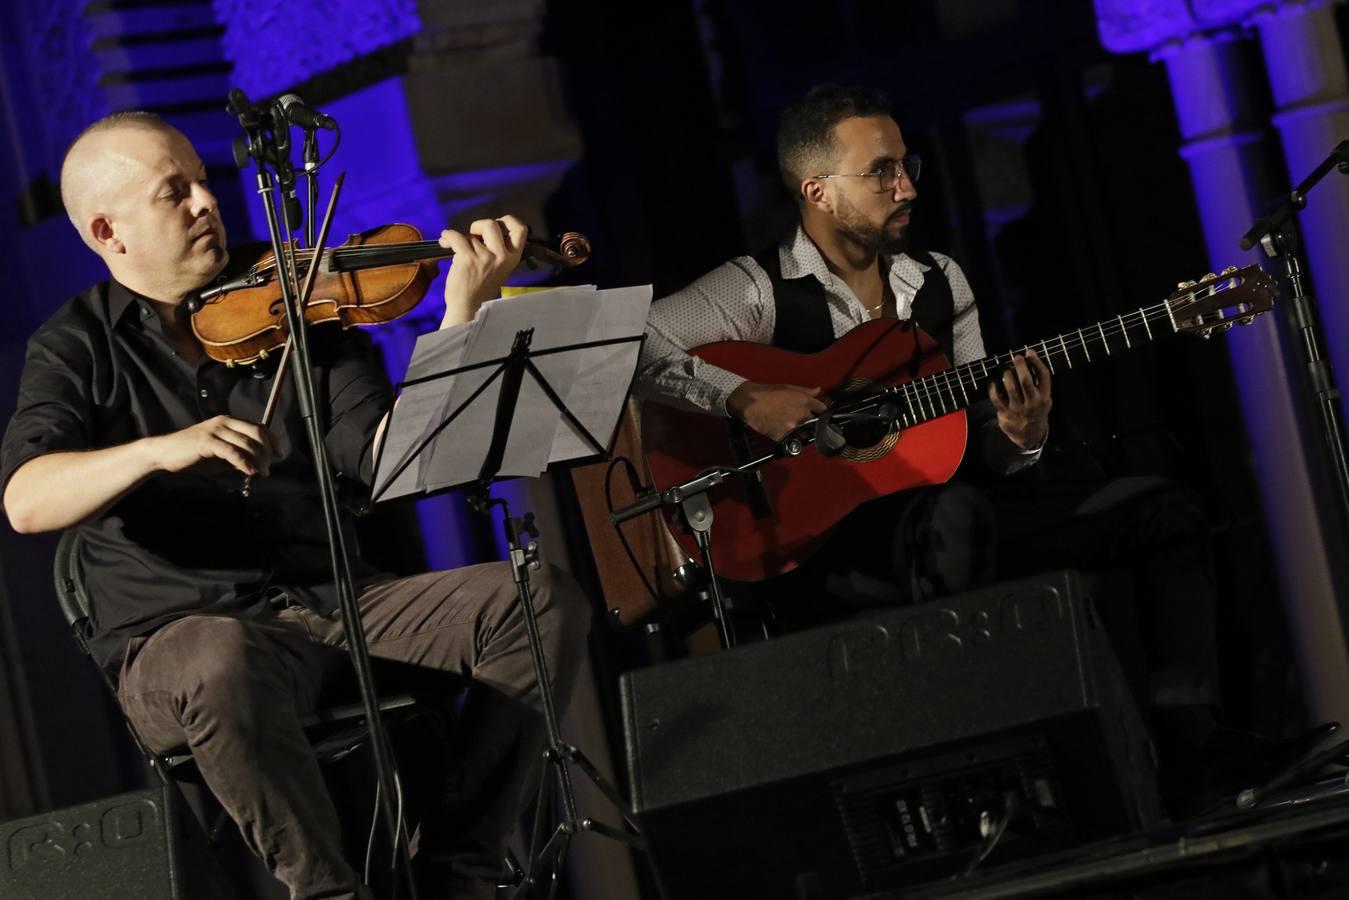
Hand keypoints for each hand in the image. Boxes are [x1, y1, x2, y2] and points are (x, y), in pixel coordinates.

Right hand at [150, 415, 275, 476]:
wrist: (164, 454)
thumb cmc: (194, 455)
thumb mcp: (221, 456)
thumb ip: (239, 457)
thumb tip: (258, 466)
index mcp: (229, 422)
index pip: (259, 427)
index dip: (273, 440)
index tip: (280, 454)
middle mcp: (225, 422)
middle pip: (256, 433)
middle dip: (267, 452)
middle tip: (268, 468)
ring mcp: (215, 430)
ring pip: (246, 443)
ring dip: (258, 460)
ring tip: (262, 473)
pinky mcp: (207, 441)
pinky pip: (232, 451)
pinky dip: (244, 462)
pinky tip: (249, 472)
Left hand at [440, 214, 528, 326]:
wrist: (469, 308)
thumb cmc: (482, 289)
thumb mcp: (500, 269)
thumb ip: (497, 251)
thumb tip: (481, 232)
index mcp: (512, 259)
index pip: (520, 230)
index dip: (508, 220)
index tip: (498, 222)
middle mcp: (501, 256)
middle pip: (492, 224)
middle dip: (478, 225)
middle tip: (473, 235)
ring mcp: (485, 257)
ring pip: (470, 236)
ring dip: (460, 240)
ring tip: (455, 249)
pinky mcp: (467, 259)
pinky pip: (456, 237)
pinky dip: (447, 236)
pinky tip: (445, 241)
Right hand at [727, 382, 826, 441]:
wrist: (749, 403)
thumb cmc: (767, 392)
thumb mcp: (788, 387)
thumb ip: (805, 391)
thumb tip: (818, 390)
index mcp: (804, 401)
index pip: (822, 409)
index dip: (822, 412)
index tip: (819, 414)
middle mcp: (802, 415)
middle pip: (815, 423)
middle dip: (812, 422)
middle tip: (806, 422)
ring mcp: (793, 427)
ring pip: (805, 434)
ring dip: (803, 432)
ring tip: (795, 429)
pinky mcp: (784, 437)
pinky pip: (792, 440)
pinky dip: (791, 438)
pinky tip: (785, 434)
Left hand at [989, 349, 1050, 449]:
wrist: (1029, 435)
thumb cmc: (1036, 411)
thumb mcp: (1044, 400)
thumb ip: (1040, 385)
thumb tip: (1029, 361)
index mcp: (1045, 397)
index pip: (1044, 376)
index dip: (1036, 361)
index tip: (1029, 352)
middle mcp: (1033, 402)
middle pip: (1026, 380)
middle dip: (1020, 366)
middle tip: (1016, 357)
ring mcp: (1018, 408)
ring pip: (1010, 386)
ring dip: (1006, 373)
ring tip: (1004, 367)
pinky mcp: (1005, 413)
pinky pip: (996, 397)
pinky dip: (993, 386)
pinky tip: (992, 380)